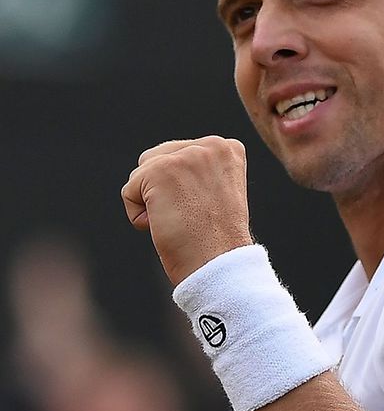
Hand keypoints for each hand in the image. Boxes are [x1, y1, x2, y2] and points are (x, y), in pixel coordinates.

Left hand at [121, 137, 252, 284]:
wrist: (219, 265)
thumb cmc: (216, 242)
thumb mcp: (216, 194)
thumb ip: (197, 172)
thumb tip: (161, 169)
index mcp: (227, 148)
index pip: (181, 155)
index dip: (184, 190)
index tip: (205, 211)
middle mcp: (209, 145)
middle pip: (158, 159)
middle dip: (164, 192)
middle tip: (191, 218)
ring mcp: (185, 156)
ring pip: (141, 174)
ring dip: (151, 202)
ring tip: (180, 221)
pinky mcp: (160, 171)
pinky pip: (129, 191)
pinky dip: (139, 217)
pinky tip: (167, 226)